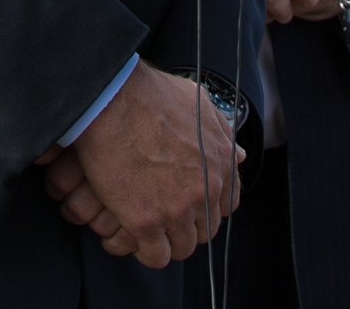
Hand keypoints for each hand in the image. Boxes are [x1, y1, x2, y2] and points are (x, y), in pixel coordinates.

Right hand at [47, 67, 243, 266]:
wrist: (110, 98)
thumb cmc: (149, 94)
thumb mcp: (198, 102)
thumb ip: (220, 130)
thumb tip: (238, 153)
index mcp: (221, 162)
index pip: (225, 206)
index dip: (204, 208)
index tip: (187, 205)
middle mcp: (206, 189)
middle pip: (204, 231)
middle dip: (185, 227)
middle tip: (162, 217)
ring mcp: (177, 209)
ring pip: (181, 248)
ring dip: (165, 242)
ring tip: (144, 231)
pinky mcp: (145, 222)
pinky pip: (154, 256)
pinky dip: (144, 252)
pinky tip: (130, 237)